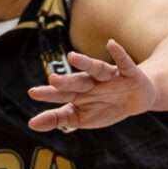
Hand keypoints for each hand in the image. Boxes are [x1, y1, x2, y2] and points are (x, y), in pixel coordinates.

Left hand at [27, 39, 157, 131]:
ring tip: (72, 57)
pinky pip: (123, 62)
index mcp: (79, 93)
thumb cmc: (105, 107)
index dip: (49, 94)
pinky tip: (111, 44)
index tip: (32, 92)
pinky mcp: (128, 72)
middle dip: (66, 81)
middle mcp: (92, 82)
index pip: (62, 94)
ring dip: (85, 63)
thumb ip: (58, 119)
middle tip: (53, 79)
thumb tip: (31, 124)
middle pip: (77, 81)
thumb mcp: (81, 117)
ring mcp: (110, 76)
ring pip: (96, 68)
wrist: (136, 99)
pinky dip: (118, 53)